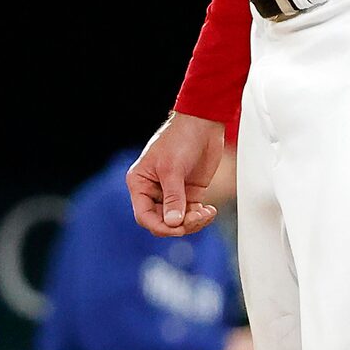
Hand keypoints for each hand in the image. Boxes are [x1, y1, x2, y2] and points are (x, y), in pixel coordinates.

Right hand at [129, 112, 227, 236]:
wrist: (203, 123)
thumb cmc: (180, 138)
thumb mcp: (172, 169)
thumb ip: (173, 198)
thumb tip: (173, 223)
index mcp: (140, 183)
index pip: (144, 215)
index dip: (160, 226)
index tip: (177, 227)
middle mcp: (153, 190)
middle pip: (162, 221)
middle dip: (179, 224)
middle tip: (196, 217)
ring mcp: (173, 192)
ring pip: (178, 221)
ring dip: (192, 222)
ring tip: (205, 212)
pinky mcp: (189, 192)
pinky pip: (192, 214)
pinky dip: (201, 216)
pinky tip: (209, 210)